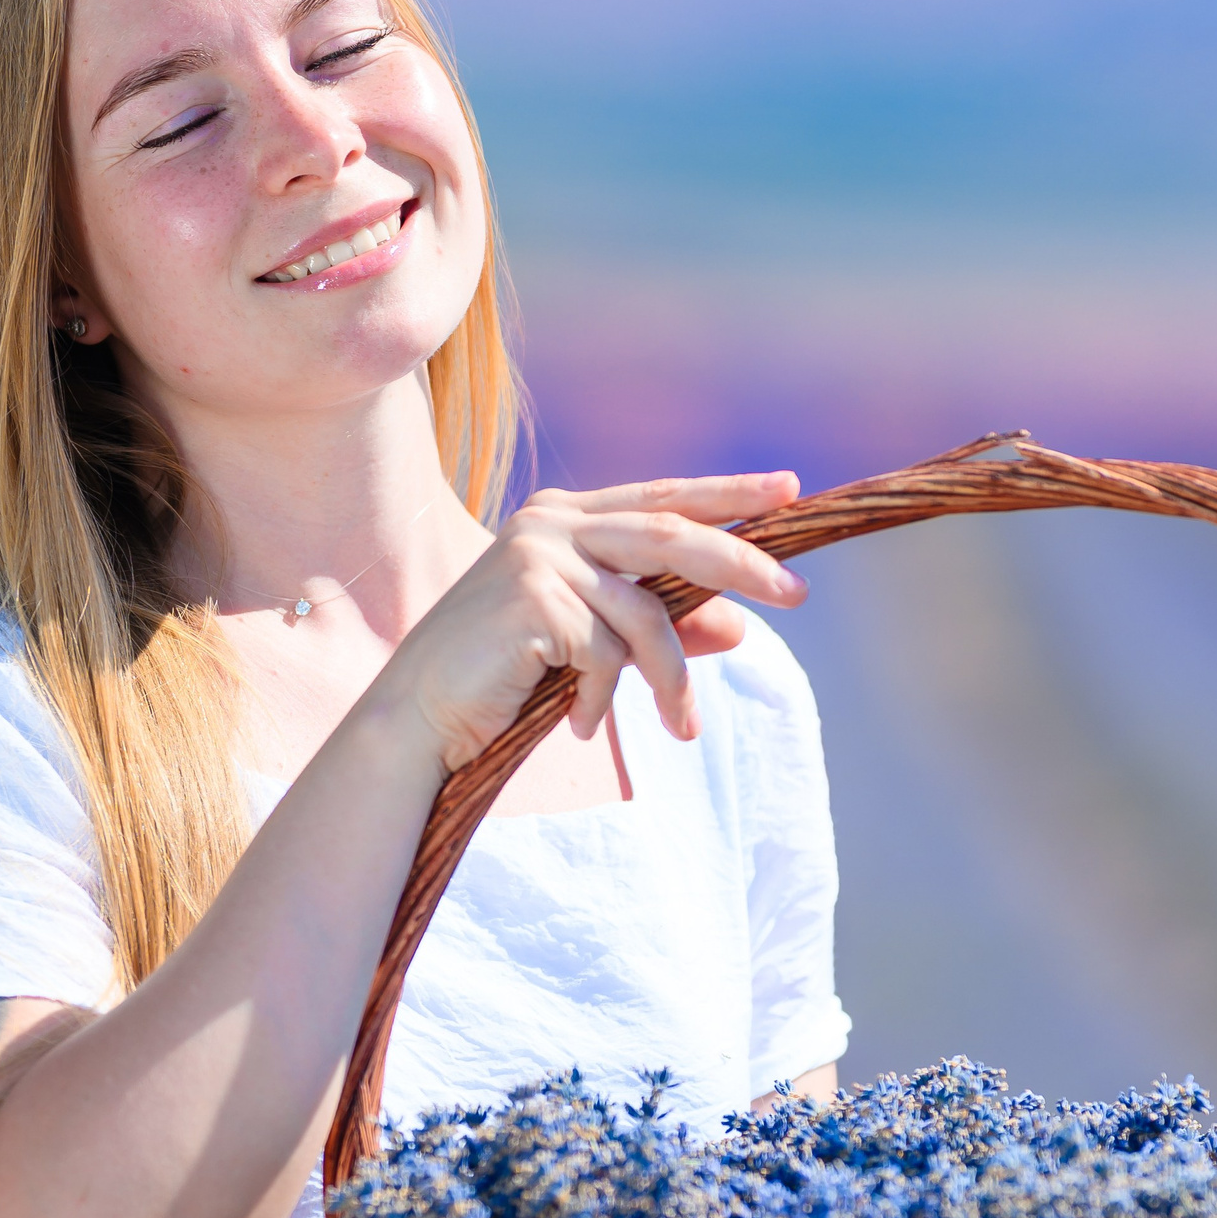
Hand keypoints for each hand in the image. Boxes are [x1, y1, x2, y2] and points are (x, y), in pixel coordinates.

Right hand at [379, 470, 807, 769]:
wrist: (419, 716)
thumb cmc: (503, 679)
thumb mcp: (593, 648)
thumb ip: (661, 627)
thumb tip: (739, 625)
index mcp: (563, 517)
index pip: (662, 497)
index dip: (727, 493)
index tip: (790, 490)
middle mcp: (550, 523)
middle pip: (670, 534)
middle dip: (741, 563)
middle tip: (796, 593)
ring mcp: (538, 556)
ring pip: (646, 614)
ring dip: (672, 679)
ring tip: (680, 727)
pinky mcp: (532, 600)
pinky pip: (606, 656)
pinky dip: (603, 699)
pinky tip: (578, 724)